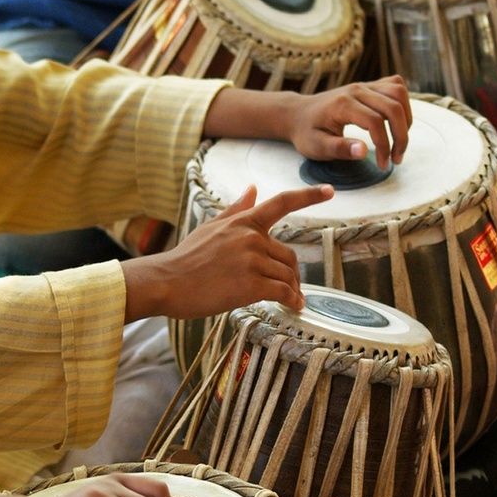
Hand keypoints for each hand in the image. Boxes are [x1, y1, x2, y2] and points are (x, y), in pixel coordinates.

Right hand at [127, 184, 333, 319]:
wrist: (166, 282)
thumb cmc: (185, 259)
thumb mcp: (211, 227)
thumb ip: (236, 210)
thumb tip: (252, 189)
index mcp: (243, 222)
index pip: (282, 203)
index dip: (309, 196)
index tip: (330, 191)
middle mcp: (251, 237)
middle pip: (289, 255)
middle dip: (293, 274)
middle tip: (292, 288)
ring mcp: (252, 260)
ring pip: (287, 275)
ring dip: (293, 290)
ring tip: (292, 301)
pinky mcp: (251, 284)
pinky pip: (282, 292)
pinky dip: (291, 300)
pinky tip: (293, 307)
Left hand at [286, 76, 411, 170]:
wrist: (298, 114)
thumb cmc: (306, 133)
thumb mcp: (317, 146)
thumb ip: (340, 149)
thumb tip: (363, 151)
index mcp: (343, 105)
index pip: (375, 122)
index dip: (384, 146)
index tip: (383, 164)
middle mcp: (356, 90)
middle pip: (393, 106)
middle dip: (401, 136)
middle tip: (396, 159)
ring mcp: (364, 85)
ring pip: (399, 93)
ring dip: (406, 119)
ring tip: (399, 142)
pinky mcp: (369, 86)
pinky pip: (396, 87)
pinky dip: (403, 104)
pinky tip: (397, 123)